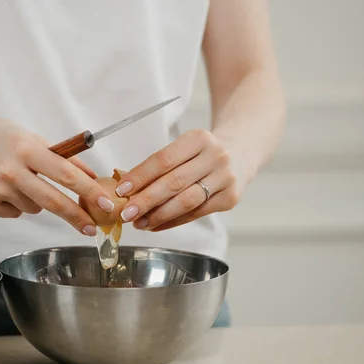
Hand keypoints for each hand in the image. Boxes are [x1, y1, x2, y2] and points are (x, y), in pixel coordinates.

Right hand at [0, 116, 115, 235]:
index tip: (107, 204)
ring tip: (20, 181)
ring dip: (38, 201)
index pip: (66, 174)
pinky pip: (15, 213)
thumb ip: (60, 156)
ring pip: (35, 208)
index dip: (90, 191)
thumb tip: (91, 176)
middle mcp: (12, 171)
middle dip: (77, 217)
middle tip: (92, 228)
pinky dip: (16, 204)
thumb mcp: (30, 137)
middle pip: (54, 201)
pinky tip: (2, 188)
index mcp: (26, 149)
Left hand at [115, 129, 247, 230]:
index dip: (141, 176)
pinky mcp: (230, 199)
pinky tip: (156, 225)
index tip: (122, 190)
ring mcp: (225, 178)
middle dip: (146, 200)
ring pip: (186, 201)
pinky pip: (196, 213)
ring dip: (159, 215)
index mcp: (199, 138)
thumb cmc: (202, 152)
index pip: (164, 160)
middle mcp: (215, 157)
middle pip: (174, 182)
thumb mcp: (185, 147)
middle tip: (126, 213)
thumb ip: (160, 166)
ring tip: (139, 223)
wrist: (241, 152)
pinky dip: (173, 221)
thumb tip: (128, 190)